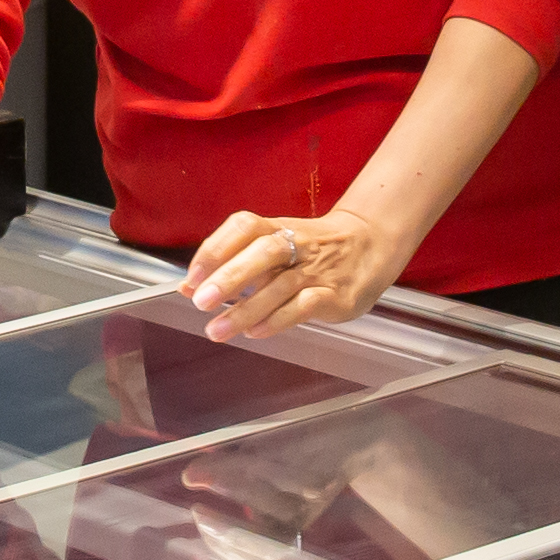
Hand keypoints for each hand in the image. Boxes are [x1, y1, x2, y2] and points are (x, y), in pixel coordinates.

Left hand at [180, 199, 436, 342]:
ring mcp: (317, 269)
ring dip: (246, 309)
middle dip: (230, 276)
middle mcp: (296, 244)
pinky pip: (304, 306)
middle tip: (200, 301)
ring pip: (280, 286)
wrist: (370, 245)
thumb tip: (188, 286)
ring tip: (217, 330)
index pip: (244, 226)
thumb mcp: (272, 248)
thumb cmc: (310, 249)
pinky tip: (256, 333)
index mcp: (277, 227)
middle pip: (263, 251)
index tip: (193, 276)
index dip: (216, 248)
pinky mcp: (335, 294)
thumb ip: (232, 265)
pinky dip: (278, 320)